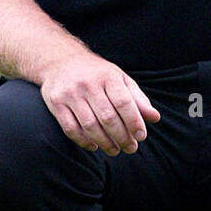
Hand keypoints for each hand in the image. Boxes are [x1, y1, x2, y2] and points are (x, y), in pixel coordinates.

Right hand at [39, 49, 160, 156]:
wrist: (60, 60)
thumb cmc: (97, 74)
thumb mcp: (120, 79)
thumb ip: (137, 99)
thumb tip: (155, 118)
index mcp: (108, 76)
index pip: (124, 102)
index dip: (134, 121)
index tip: (141, 136)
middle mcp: (88, 84)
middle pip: (107, 117)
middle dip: (122, 137)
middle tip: (131, 148)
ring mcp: (70, 94)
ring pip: (90, 125)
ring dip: (105, 142)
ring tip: (115, 150)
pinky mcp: (56, 103)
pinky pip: (71, 128)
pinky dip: (84, 141)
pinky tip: (94, 146)